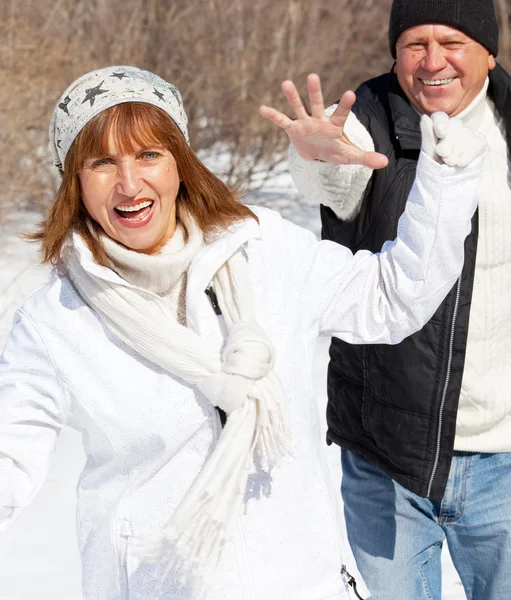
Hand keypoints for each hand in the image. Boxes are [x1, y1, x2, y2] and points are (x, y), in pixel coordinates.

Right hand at [259, 74, 388, 168]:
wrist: (319, 154)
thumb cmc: (336, 151)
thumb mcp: (350, 156)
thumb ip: (366, 157)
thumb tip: (385, 162)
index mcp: (334, 125)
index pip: (341, 114)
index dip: (345, 105)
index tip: (349, 93)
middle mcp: (319, 120)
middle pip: (317, 104)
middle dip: (315, 92)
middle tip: (313, 76)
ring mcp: (305, 123)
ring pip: (299, 107)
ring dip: (293, 97)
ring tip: (286, 83)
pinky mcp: (294, 129)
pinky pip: (282, 121)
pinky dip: (273, 115)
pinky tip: (262, 108)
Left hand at [420, 112, 487, 166]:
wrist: (449, 179)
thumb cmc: (436, 162)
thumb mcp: (429, 151)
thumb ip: (427, 135)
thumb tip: (424, 117)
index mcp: (439, 126)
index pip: (440, 116)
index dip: (441, 122)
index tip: (441, 133)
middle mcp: (454, 126)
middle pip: (454, 125)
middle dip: (447, 142)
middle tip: (442, 155)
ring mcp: (468, 133)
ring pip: (466, 134)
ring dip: (456, 151)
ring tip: (449, 162)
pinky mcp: (479, 141)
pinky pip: (476, 143)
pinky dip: (467, 155)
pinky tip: (460, 163)